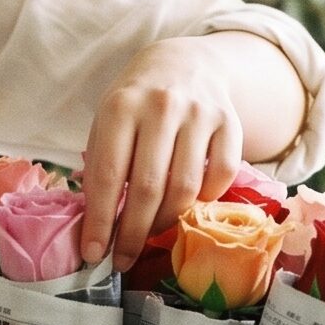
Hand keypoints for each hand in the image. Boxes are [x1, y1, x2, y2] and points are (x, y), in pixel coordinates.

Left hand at [80, 38, 243, 269]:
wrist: (184, 64)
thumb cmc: (136, 104)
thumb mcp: (108, 123)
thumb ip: (102, 167)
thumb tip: (96, 229)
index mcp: (120, 107)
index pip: (109, 176)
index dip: (101, 221)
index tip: (94, 253)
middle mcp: (161, 107)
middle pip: (148, 188)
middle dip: (132, 233)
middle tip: (122, 260)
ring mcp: (199, 114)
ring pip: (185, 188)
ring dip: (166, 222)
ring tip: (150, 232)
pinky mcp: (229, 123)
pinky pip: (220, 176)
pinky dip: (204, 199)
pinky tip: (187, 203)